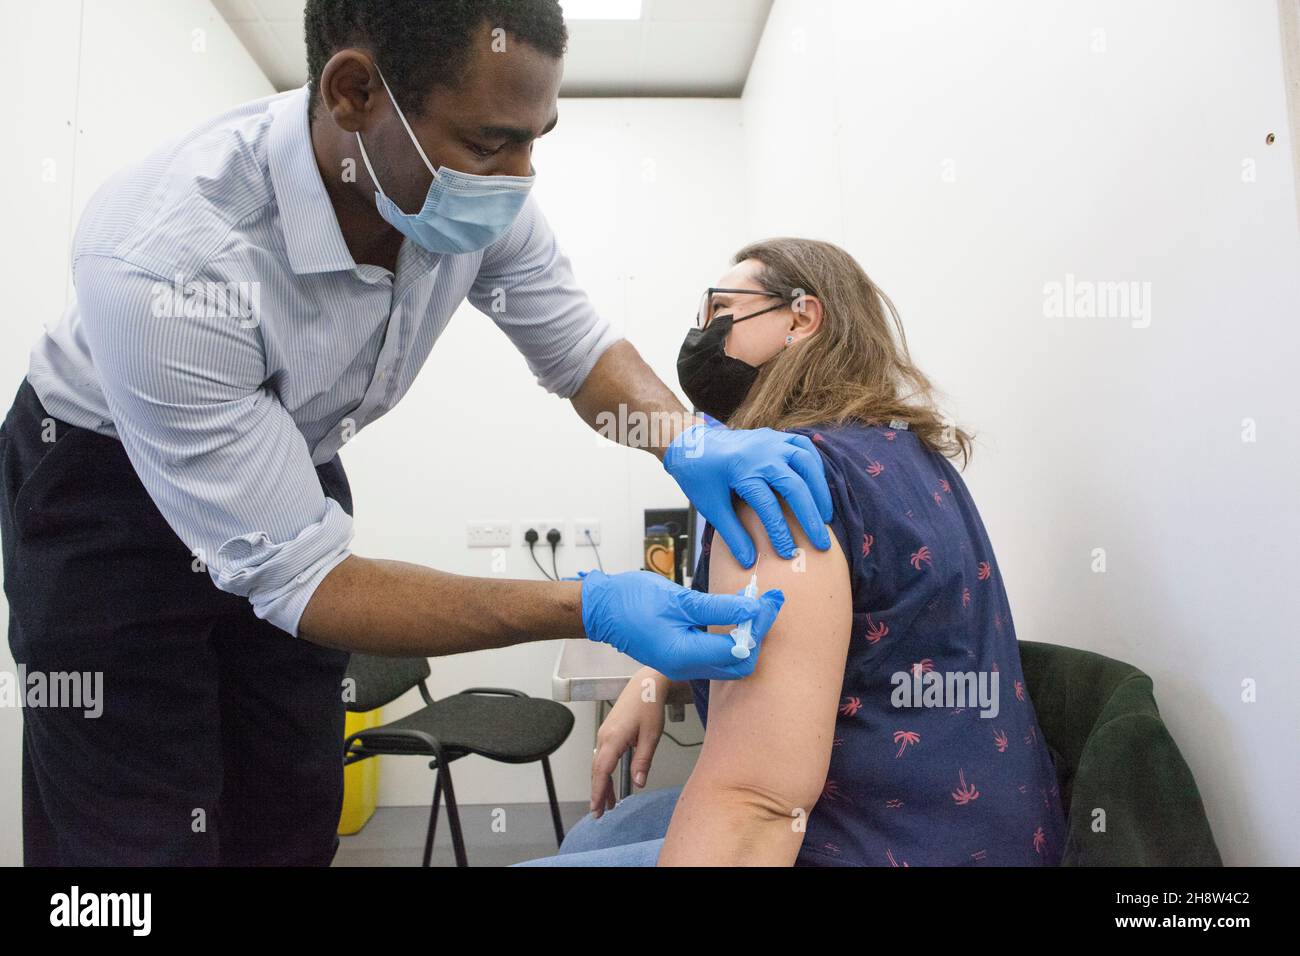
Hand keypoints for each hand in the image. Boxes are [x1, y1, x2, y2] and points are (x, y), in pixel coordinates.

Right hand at [580, 569, 783, 681]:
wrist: (602, 609)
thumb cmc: (632, 601)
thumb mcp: (679, 599)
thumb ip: (719, 607)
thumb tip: (753, 609)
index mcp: (685, 656)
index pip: (739, 648)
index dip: (760, 625)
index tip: (772, 600)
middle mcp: (687, 667)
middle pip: (740, 663)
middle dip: (758, 634)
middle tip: (767, 603)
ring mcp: (684, 665)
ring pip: (730, 661)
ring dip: (746, 635)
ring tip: (754, 605)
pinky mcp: (682, 657)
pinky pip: (715, 654)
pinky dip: (730, 636)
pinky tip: (734, 613)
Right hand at [590, 668, 667, 816]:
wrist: (645, 684)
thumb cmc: (649, 706)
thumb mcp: (651, 736)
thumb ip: (643, 761)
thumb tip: (638, 783)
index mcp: (613, 739)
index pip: (602, 772)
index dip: (599, 792)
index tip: (597, 808)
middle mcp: (604, 736)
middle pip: (597, 771)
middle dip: (597, 792)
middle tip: (600, 813)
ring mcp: (604, 732)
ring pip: (599, 764)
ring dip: (602, 783)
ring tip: (608, 802)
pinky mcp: (608, 730)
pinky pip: (602, 755)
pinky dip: (604, 771)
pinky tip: (610, 780)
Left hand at [663, 424, 833, 567]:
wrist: (694, 445)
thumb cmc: (701, 478)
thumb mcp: (712, 507)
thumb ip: (732, 533)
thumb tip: (749, 562)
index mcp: (741, 471)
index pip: (768, 506)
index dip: (780, 532)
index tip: (788, 554)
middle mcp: (761, 453)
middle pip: (794, 485)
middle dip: (810, 516)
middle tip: (821, 543)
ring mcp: (771, 441)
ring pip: (806, 462)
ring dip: (820, 490)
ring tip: (826, 517)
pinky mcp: (777, 436)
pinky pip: (804, 447)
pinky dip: (816, 466)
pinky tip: (819, 488)